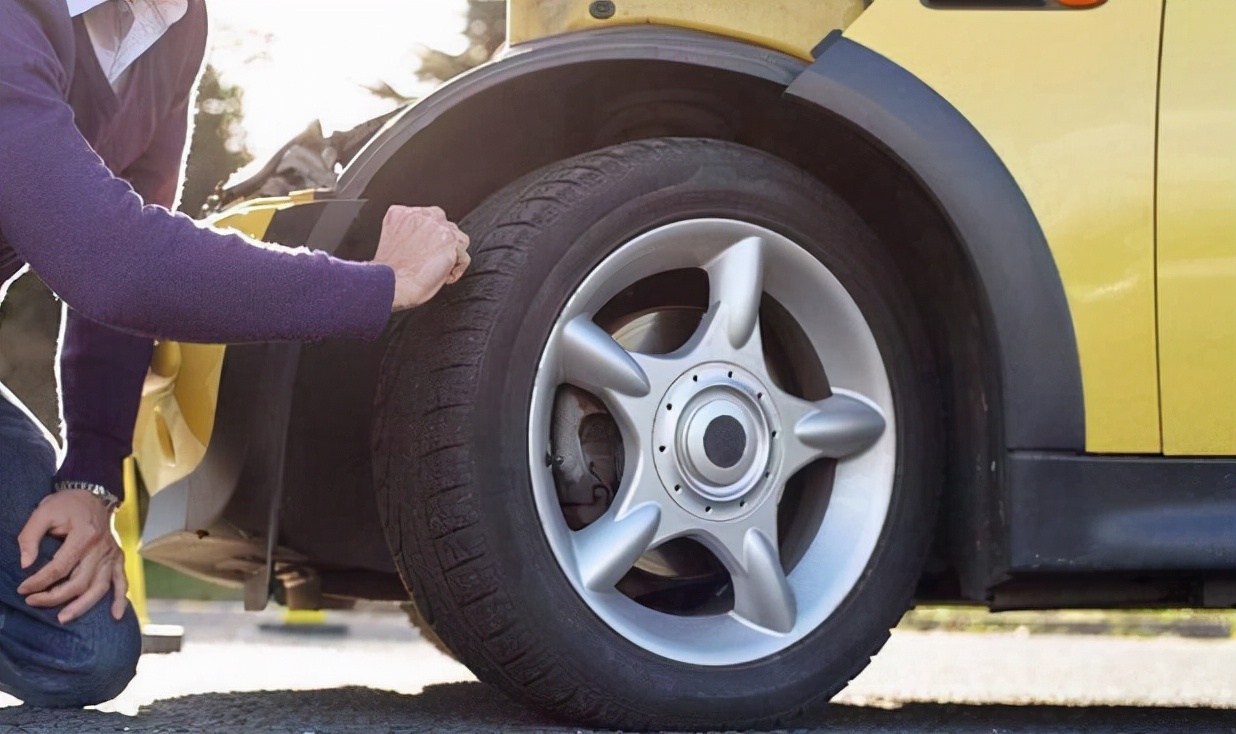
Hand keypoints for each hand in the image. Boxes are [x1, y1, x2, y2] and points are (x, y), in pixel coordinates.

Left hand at [16, 490, 127, 623]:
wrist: (93, 494)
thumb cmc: (66, 504)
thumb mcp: (43, 512)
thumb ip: (30, 537)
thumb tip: (25, 563)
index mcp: (84, 535)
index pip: (59, 567)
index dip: (39, 581)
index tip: (23, 589)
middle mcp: (101, 548)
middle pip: (80, 581)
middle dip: (54, 597)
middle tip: (33, 602)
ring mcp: (111, 555)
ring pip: (100, 587)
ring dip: (82, 605)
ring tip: (63, 618)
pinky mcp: (117, 558)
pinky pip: (121, 582)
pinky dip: (120, 599)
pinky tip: (116, 615)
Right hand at [373, 205, 470, 310]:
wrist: (392, 284)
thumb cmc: (389, 272)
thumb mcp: (392, 240)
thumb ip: (408, 232)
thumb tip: (422, 239)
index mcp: (403, 213)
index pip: (429, 217)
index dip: (430, 236)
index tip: (425, 250)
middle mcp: (422, 215)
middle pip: (445, 225)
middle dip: (443, 243)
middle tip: (433, 260)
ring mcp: (438, 227)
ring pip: (458, 238)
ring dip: (453, 253)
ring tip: (440, 268)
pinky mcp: (450, 242)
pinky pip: (464, 255)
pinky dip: (458, 268)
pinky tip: (445, 277)